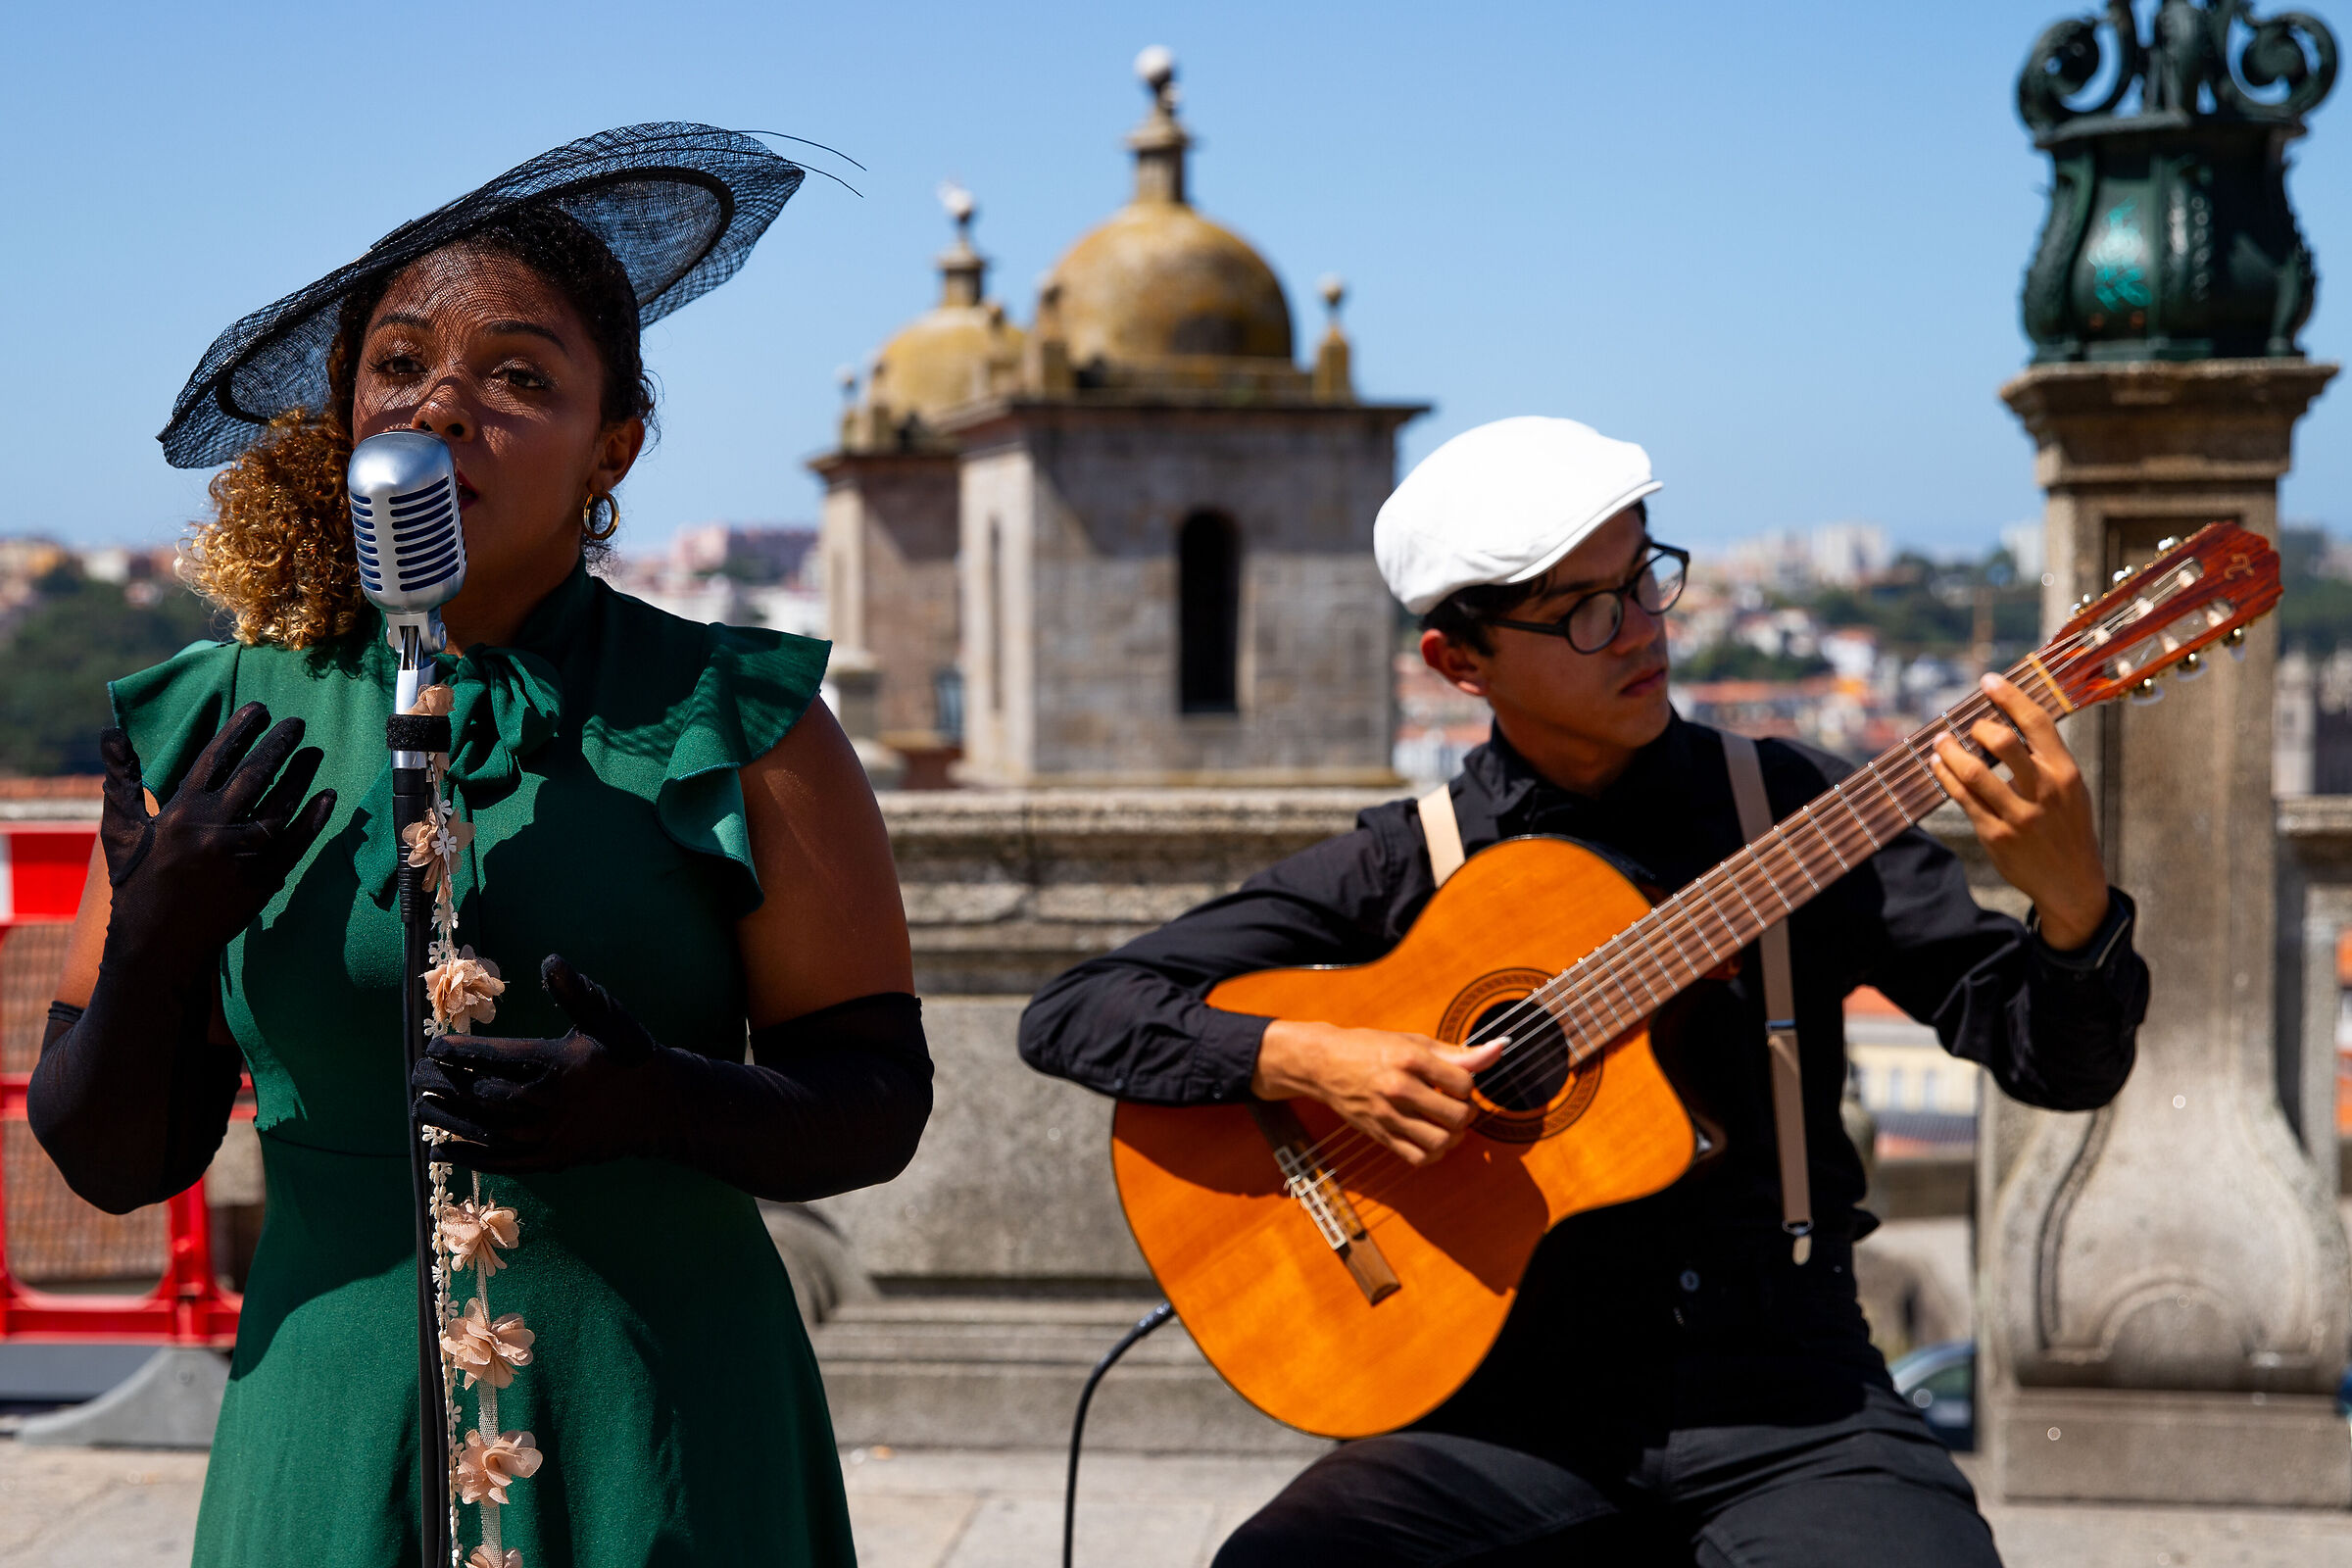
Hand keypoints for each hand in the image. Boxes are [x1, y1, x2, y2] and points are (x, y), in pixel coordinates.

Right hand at [98, 702, 334, 963]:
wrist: (157, 944)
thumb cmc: (135, 882)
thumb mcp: (120, 829)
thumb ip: (122, 778)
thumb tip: (111, 731)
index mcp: (178, 813)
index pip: (215, 758)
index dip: (239, 730)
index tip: (259, 709)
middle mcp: (212, 831)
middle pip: (254, 776)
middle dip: (277, 745)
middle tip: (296, 722)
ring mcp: (240, 857)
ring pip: (279, 807)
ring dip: (300, 776)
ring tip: (314, 752)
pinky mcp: (261, 881)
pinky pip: (295, 845)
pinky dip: (313, 820)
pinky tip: (328, 797)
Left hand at [412, 955, 663, 1173]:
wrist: (661, 1107)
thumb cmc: (630, 1054)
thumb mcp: (607, 1017)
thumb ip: (575, 992)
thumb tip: (549, 961)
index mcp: (559, 1063)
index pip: (497, 1057)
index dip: (460, 1053)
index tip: (434, 1047)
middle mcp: (549, 1103)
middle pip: (482, 1095)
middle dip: (446, 1085)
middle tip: (417, 1075)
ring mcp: (549, 1136)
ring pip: (486, 1130)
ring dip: (448, 1121)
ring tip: (418, 1110)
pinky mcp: (551, 1160)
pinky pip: (502, 1162)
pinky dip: (470, 1158)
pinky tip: (442, 1151)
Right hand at [1252, 1020, 1506, 1167]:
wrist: (1324, 1064)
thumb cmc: (1370, 1048)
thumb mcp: (1413, 1042)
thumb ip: (1456, 1052)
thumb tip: (1498, 1049)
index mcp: (1409, 1059)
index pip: (1463, 1083)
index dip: (1467, 1084)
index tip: (1456, 1082)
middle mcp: (1399, 1088)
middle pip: (1457, 1115)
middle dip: (1467, 1112)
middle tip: (1458, 1104)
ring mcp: (1388, 1115)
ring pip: (1440, 1142)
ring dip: (1454, 1136)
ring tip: (1448, 1124)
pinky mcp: (1380, 1134)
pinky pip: (1418, 1157)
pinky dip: (1434, 1153)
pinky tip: (1432, 1138)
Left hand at [1930, 673, 2111, 950]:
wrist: (2072, 882)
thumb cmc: (2066, 826)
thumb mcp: (2071, 789)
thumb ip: (2045, 758)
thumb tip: (2007, 719)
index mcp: (2065, 772)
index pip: (2036, 723)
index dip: (2009, 697)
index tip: (1988, 681)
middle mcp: (2043, 791)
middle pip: (2002, 742)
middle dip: (1976, 727)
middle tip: (1966, 726)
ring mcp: (2018, 815)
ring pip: (1973, 772)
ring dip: (1949, 751)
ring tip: (1939, 742)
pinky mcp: (1996, 835)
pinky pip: (1962, 799)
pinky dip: (1945, 777)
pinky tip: (1938, 767)